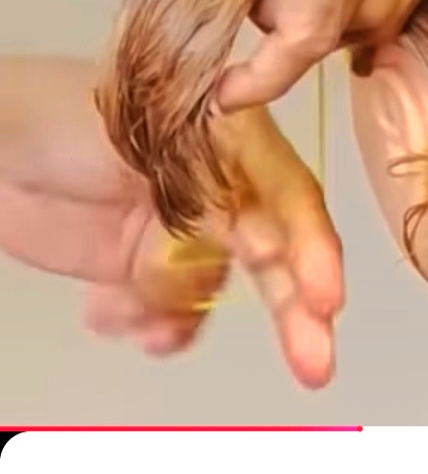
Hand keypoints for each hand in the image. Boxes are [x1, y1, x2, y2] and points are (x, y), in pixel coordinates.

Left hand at [0, 58, 340, 384]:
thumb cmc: (55, 111)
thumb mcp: (143, 142)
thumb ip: (207, 193)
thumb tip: (264, 242)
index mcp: (233, 138)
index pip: (290, 197)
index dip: (313, 250)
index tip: (325, 299)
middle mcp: (217, 186)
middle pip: (275, 255)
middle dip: (295, 311)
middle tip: (314, 361)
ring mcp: (181, 228)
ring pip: (215, 291)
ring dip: (184, 313)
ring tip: (142, 320)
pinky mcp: (141, 264)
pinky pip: (169, 312)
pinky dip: (151, 325)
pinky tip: (114, 314)